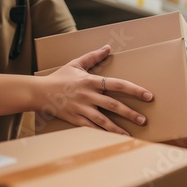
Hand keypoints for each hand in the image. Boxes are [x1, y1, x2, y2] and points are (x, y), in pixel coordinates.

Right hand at [38, 45, 152, 135]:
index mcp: (91, 81)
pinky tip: (112, 140)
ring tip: (131, 135)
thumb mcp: (76, 64)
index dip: (134, 90)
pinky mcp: (76, 119)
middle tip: (143, 120)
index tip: (148, 96)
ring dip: (118, 128)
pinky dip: (102, 134)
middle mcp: (88, 96)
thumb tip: (108, 47)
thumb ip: (93, 57)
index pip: (118, 84)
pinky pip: (91, 128)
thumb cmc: (59, 78)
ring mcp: (82, 109)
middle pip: (113, 105)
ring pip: (103, 120)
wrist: (38, 92)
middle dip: (130, 113)